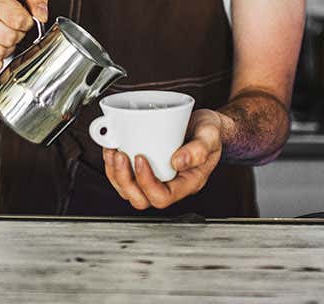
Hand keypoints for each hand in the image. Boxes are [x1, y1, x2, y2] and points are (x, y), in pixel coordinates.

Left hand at [102, 108, 224, 209]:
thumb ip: (199, 149)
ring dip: (116, 174)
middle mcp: (169, 184)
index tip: (141, 158)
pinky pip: (125, 176)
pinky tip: (112, 148)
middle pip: (141, 199)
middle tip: (121, 155)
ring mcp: (156, 176)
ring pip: (129, 190)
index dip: (147, 183)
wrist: (206, 124)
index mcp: (186, 182)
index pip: (162, 197)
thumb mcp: (210, 136)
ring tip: (113, 151)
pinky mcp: (145, 166)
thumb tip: (178, 162)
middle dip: (125, 180)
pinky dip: (114, 165)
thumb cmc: (209, 132)